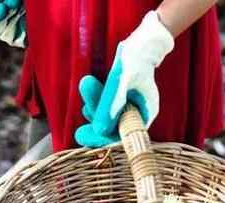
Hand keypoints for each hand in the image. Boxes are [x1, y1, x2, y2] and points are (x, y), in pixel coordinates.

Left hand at [75, 11, 174, 147]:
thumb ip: (111, 104)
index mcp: (145, 113)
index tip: (84, 138)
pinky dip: (97, 100)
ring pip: (109, 115)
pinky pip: (108, 105)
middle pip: (114, 127)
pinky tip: (89, 89)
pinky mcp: (124, 96)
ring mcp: (132, 104)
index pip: (123, 136)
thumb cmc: (136, 58)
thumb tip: (99, 129)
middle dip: (96, 126)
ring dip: (94, 108)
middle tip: (79, 133)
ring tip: (86, 89)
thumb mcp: (121, 80)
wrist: (143, 40)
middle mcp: (139, 112)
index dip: (103, 140)